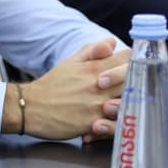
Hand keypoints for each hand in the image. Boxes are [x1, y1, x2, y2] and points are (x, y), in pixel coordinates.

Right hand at [8, 40, 128, 140]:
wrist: (28, 108)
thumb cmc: (51, 86)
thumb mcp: (69, 63)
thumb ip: (91, 52)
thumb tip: (111, 42)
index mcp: (94, 68)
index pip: (127, 58)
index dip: (135, 61)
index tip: (136, 67)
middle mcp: (98, 86)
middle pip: (135, 80)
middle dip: (139, 83)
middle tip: (136, 88)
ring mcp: (96, 105)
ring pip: (129, 103)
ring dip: (130, 104)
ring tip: (124, 106)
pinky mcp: (92, 124)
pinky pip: (115, 125)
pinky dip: (117, 124)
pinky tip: (111, 122)